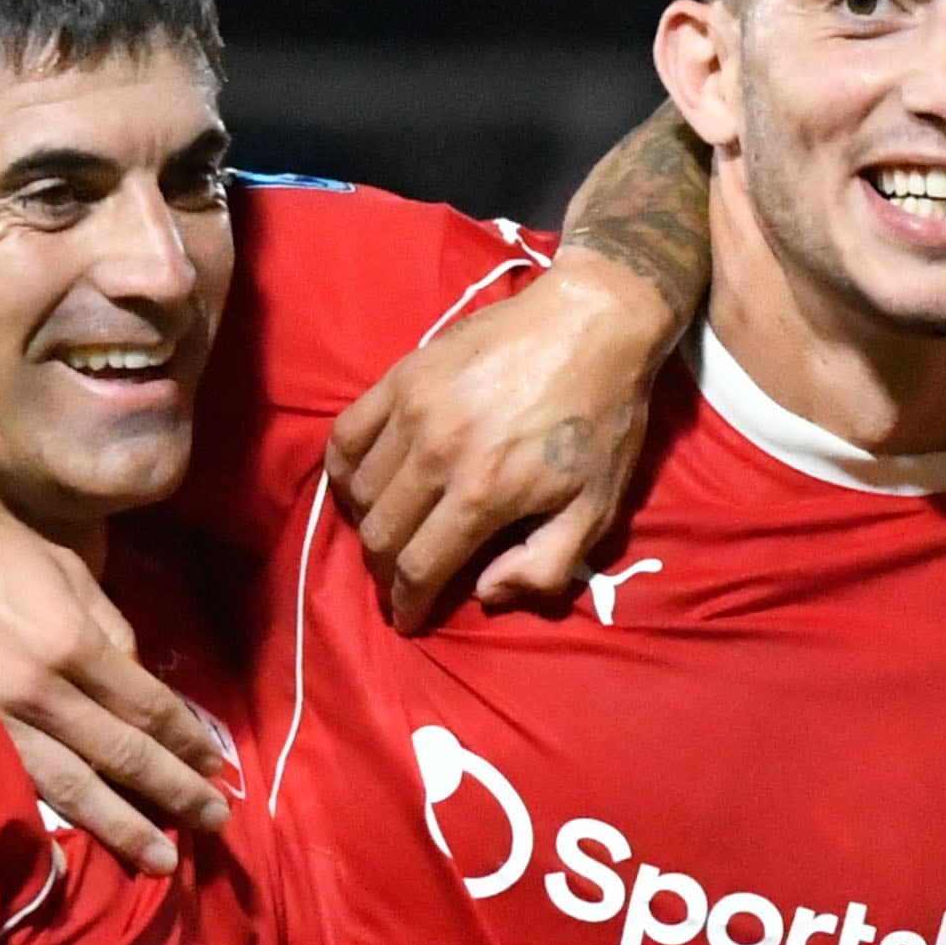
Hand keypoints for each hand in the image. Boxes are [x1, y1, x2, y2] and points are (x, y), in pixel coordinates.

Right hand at [0, 496, 230, 869]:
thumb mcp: (59, 566)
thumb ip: (106, 625)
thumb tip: (136, 677)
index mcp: (71, 642)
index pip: (148, 707)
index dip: (187, 741)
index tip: (215, 766)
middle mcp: (40, 692)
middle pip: (123, 756)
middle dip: (174, 792)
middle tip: (216, 823)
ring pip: (73, 788)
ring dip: (125, 826)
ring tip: (164, 860)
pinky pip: (17, 788)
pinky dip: (55, 823)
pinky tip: (79, 852)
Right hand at [332, 253, 685, 630]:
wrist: (592, 324)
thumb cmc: (601, 421)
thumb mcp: (597, 508)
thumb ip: (544, 565)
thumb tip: (485, 593)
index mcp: (484, 494)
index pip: (420, 567)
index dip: (408, 604)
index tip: (407, 620)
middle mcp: (437, 454)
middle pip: (381, 534)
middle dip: (384, 573)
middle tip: (397, 583)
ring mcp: (413, 410)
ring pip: (359, 489)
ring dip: (366, 525)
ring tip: (386, 536)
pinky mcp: (402, 375)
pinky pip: (347, 434)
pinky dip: (344, 470)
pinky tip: (360, 485)